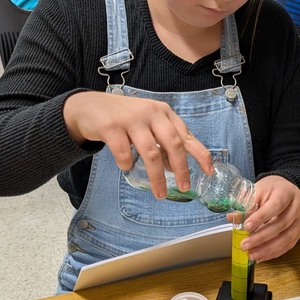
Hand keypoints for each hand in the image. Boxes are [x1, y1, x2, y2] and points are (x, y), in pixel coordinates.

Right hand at [63, 92, 213, 196]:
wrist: (89, 106)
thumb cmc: (123, 118)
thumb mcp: (148, 124)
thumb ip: (162, 142)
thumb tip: (175, 167)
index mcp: (164, 113)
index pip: (187, 135)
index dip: (200, 154)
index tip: (210, 171)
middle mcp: (151, 113)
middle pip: (174, 144)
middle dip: (181, 169)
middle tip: (184, 188)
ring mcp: (131, 118)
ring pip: (151, 153)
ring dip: (157, 176)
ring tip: (159, 193)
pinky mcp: (111, 126)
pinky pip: (124, 152)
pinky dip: (127, 164)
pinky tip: (125, 167)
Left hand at [236, 175, 299, 261]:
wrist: (286, 190)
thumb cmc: (271, 190)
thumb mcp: (259, 190)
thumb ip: (247, 205)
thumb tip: (232, 218)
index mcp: (286, 192)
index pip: (275, 206)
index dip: (261, 217)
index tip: (246, 226)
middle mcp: (297, 207)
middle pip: (281, 224)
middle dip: (261, 237)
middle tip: (245, 245)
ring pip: (286, 238)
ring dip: (267, 249)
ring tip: (252, 254)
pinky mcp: (299, 232)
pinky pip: (288, 245)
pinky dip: (274, 253)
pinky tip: (261, 256)